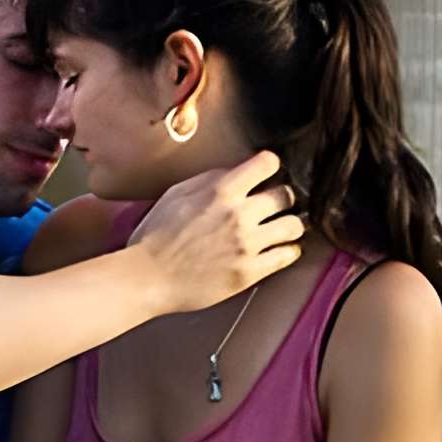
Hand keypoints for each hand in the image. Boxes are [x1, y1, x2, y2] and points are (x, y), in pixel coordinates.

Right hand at [126, 151, 301, 313]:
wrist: (148, 277)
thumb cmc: (156, 236)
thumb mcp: (176, 193)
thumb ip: (209, 178)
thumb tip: (235, 171)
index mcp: (220, 192)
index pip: (267, 164)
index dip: (269, 165)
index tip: (267, 172)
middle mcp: (239, 215)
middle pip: (286, 195)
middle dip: (282, 197)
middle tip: (274, 204)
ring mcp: (247, 245)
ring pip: (294, 225)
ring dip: (288, 224)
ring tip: (279, 228)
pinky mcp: (250, 272)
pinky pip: (288, 256)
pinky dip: (287, 250)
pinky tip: (277, 249)